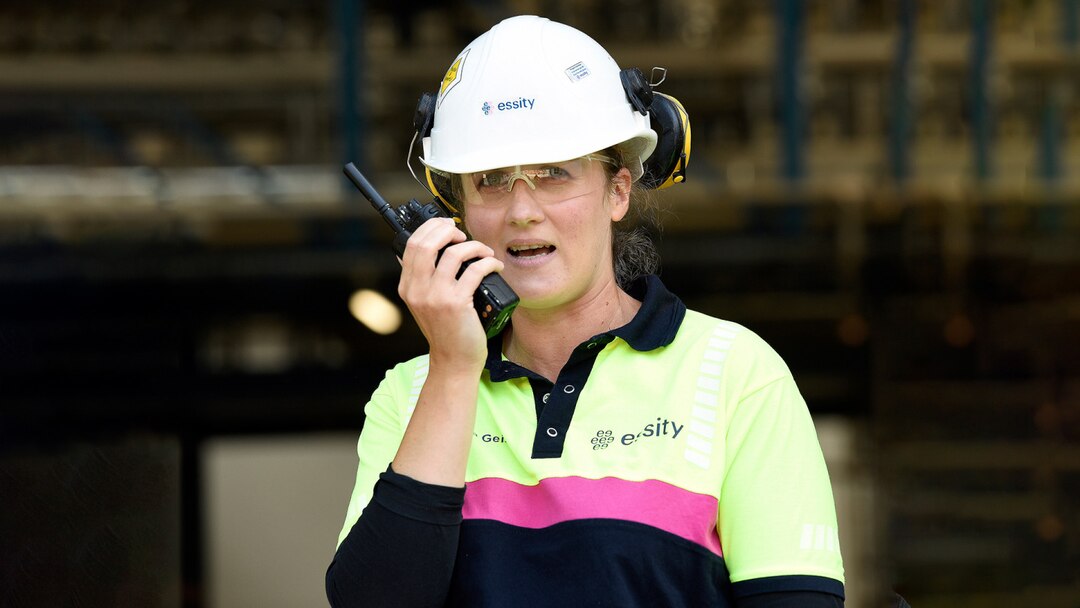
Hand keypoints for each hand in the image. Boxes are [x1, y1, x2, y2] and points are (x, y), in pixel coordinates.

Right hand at [397, 218, 503, 369]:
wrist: (453, 361)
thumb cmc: (446, 330)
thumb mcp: (424, 304)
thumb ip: (421, 279)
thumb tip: (423, 248)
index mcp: (407, 287)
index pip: (412, 245)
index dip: (431, 228)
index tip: (447, 226)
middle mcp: (417, 290)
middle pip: (427, 243)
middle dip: (447, 230)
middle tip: (463, 234)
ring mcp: (436, 296)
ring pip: (454, 253)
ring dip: (474, 246)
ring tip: (484, 252)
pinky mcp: (456, 303)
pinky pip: (475, 270)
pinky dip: (489, 262)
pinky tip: (495, 265)